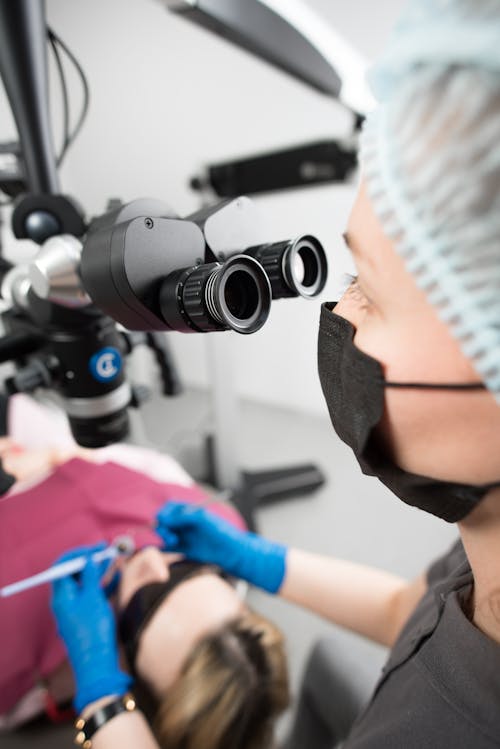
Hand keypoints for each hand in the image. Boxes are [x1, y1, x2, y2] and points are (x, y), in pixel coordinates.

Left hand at [51, 544, 131, 712]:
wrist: (98, 663)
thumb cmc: (93, 630)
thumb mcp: (93, 599)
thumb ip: (91, 576)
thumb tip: (89, 558)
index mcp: (61, 596)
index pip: (63, 567)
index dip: (78, 554)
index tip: (94, 547)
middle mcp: (66, 601)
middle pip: (75, 574)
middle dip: (91, 561)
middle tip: (106, 550)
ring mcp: (78, 609)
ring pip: (87, 583)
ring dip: (100, 571)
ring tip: (115, 559)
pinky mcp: (88, 616)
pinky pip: (94, 595)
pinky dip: (104, 585)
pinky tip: (118, 576)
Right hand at [155, 501, 286, 593]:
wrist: (231, 551)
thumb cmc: (221, 531)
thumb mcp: (203, 520)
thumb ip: (184, 517)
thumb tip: (165, 519)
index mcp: (189, 511)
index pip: (169, 508)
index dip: (164, 513)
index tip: (164, 521)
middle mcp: (184, 522)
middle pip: (163, 521)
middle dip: (163, 528)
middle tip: (170, 536)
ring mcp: (183, 535)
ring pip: (164, 535)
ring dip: (164, 538)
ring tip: (175, 543)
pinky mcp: (183, 550)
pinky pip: (167, 549)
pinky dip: (164, 549)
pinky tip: (171, 550)